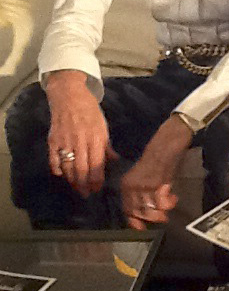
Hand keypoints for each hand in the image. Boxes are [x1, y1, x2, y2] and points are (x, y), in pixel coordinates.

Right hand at [44, 70, 118, 196]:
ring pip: (68, 167)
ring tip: (77, 189)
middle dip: (85, 185)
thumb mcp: (103, 126)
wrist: (68, 96)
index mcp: (96, 137)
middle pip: (82, 169)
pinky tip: (62, 175)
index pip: (97, 164)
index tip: (98, 188)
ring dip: (72, 181)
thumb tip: (114, 161)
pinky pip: (54, 160)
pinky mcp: (52, 140)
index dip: (97, 179)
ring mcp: (65, 141)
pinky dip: (58, 170)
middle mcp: (80, 141)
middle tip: (87, 195)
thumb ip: (106, 145)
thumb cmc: (89, 110)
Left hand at [120, 116, 191, 229]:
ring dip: (162, 211)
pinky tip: (173, 196)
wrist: (168, 141)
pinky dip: (170, 203)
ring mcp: (145, 185)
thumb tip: (145, 209)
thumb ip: (141, 190)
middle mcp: (133, 186)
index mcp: (126, 183)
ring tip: (170, 204)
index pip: (126, 209)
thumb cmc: (157, 155)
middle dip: (152, 217)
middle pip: (139, 212)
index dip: (134, 221)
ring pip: (151, 210)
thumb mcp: (144, 173)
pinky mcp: (158, 184)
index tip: (142, 228)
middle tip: (163, 216)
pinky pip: (163, 203)